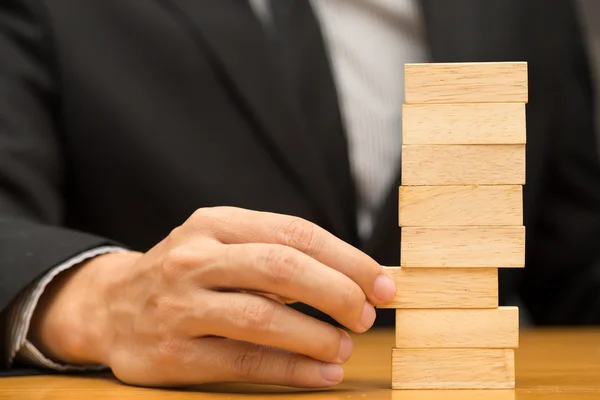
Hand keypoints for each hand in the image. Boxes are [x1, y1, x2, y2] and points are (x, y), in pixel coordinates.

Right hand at [29, 207, 395, 387]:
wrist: (110, 305)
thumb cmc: (187, 273)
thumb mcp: (222, 244)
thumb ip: (280, 254)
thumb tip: (360, 278)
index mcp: (215, 223)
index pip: (294, 233)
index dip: (346, 259)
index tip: (382, 283)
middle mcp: (195, 257)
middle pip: (281, 268)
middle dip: (336, 293)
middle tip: (366, 316)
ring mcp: (180, 305)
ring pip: (262, 317)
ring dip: (315, 336)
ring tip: (345, 346)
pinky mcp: (172, 352)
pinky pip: (243, 361)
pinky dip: (291, 370)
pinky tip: (321, 374)